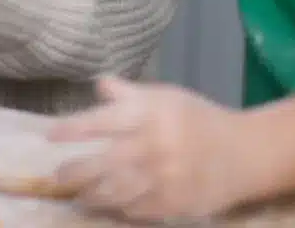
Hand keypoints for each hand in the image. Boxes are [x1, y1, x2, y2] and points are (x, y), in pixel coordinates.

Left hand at [47, 76, 250, 220]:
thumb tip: (98, 85)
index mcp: (148, 115)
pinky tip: (109, 205)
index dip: (72, 129)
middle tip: (57, 175)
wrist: (244, 153)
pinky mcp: (175, 205)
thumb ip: (127, 93)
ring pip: (117, 192)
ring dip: (92, 195)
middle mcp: (153, 147)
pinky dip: (120, 208)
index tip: (50, 135)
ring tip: (78, 194)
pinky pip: (138, 210)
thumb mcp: (164, 96)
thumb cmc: (196, 118)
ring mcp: (164, 180)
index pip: (101, 122)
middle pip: (103, 163)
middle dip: (75, 171)